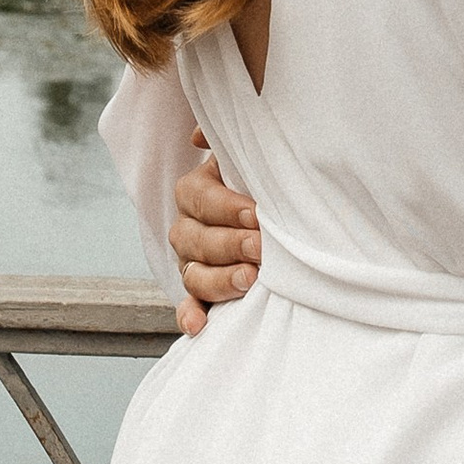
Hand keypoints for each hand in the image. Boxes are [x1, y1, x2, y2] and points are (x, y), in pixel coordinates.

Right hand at [167, 133, 258, 336]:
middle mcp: (187, 227)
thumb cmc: (264, 180)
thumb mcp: (251, 154)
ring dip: (219, 279)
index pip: (199, 198)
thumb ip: (230, 138)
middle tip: (261, 248)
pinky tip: (199, 326)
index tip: (256, 213)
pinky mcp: (201, 292)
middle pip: (195, 239)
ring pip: (193, 274)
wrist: (276, 214)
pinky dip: (190, 316)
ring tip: (249, 280)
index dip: (225, 207)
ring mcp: (191, 263)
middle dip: (230, 244)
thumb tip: (197, 137)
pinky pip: (188, 305)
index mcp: (195, 191)